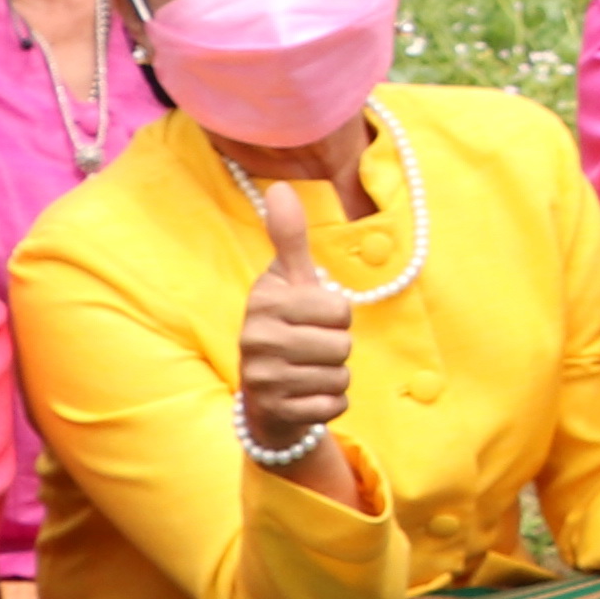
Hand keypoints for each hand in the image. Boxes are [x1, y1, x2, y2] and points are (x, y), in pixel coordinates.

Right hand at [239, 181, 355, 463]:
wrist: (264, 394)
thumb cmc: (285, 325)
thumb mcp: (287, 280)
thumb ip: (288, 237)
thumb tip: (280, 187)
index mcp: (265, 302)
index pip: (340, 310)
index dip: (337, 315)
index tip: (313, 317)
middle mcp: (257, 338)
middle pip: (342, 345)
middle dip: (337, 347)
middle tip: (311, 347)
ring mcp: (264, 378)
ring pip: (341, 376)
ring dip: (335, 376)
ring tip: (308, 370)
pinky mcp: (278, 411)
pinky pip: (335, 405)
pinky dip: (331, 402)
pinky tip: (307, 394)